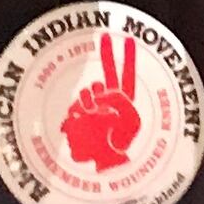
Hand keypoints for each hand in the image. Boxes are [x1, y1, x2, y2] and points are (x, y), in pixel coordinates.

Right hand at [60, 36, 145, 171]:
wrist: (99, 165)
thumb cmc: (117, 147)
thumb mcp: (130, 123)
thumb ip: (121, 103)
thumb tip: (105, 92)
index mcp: (123, 103)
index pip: (127, 75)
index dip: (128, 57)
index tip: (129, 39)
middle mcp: (107, 101)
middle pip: (107, 73)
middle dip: (107, 54)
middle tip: (105, 37)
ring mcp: (91, 108)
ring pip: (88, 90)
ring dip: (90, 98)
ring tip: (92, 113)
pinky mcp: (76, 117)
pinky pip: (73, 106)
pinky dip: (76, 111)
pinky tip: (79, 118)